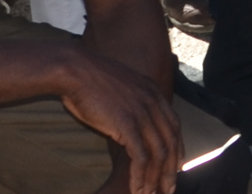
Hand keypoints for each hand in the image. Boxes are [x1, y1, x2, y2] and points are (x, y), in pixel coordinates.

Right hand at [58, 48, 183, 193]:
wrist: (75, 70)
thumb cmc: (90, 80)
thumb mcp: (122, 87)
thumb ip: (133, 102)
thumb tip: (134, 124)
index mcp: (154, 92)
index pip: (174, 127)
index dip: (177, 150)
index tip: (174, 168)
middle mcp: (153, 102)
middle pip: (171, 143)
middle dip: (171, 170)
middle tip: (167, 189)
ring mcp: (142, 113)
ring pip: (159, 154)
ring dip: (156, 179)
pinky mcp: (127, 125)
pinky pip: (141, 158)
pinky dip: (140, 177)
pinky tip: (136, 188)